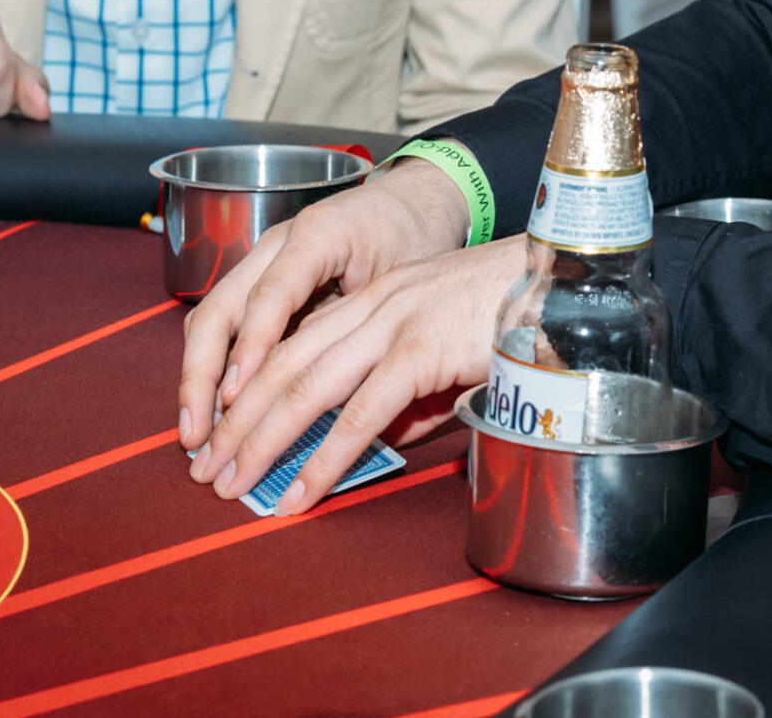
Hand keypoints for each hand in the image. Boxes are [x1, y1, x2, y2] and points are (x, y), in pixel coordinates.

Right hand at [179, 162, 473, 449]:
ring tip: (197, 439)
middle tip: (196, 437)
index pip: (271, 295)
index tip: (234, 397)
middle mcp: (278, 245)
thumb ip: (374, 329)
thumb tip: (353, 408)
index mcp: (319, 236)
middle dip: (200, 377)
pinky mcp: (260, 282)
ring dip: (198, 381)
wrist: (412, 202)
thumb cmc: (416, 239)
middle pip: (218, 309)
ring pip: (211, 321)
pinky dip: (214, 371)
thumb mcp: (406, 280)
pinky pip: (225, 327)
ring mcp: (262, 263)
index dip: (250, 348)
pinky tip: (215, 416)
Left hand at [186, 233, 525, 514]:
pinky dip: (322, 457)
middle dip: (236, 422)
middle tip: (206, 471)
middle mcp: (372, 304)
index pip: (290, 344)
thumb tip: (383, 441)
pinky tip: (298, 490)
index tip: (220, 434)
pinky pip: (358, 413)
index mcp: (373, 298)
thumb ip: (410, 395)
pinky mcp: (419, 349)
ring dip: (262, 443)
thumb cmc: (516, 317)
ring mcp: (392, 323)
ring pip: (304, 388)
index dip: (248, 391)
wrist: (566, 282)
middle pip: (281, 366)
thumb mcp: (447, 354)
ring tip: (233, 487)